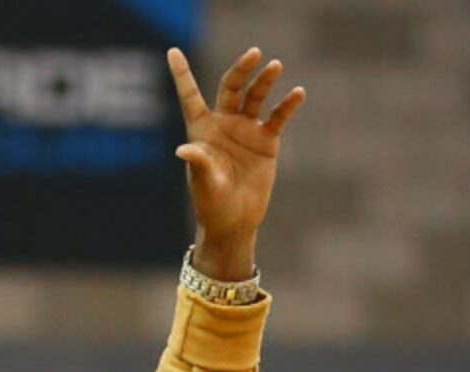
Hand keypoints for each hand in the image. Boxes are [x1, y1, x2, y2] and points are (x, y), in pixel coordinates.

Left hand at [167, 45, 304, 275]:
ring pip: (256, 97)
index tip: (172, 52)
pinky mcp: (267, 141)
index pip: (190, 96)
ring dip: (265, 81)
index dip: (181, 74)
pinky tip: (297, 94)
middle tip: (254, 55)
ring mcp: (246, 129)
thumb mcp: (203, 184)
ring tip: (274, 66)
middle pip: (231, 87)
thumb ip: (198, 162)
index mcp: (201, 130)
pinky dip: (287, 105)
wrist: (234, 222)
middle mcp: (224, 123)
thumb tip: (183, 149)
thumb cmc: (211, 204)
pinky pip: (278, 117)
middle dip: (241, 70)